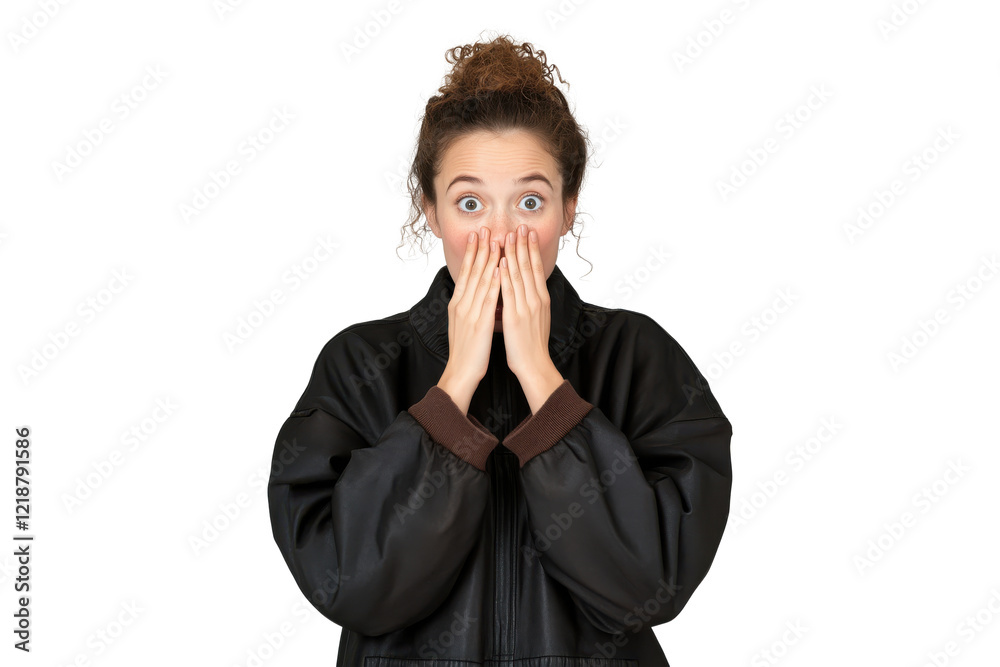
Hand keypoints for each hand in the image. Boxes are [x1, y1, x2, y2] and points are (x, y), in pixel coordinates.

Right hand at [437, 227, 500, 413]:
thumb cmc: (466, 351)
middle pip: (472, 272)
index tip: (478, 236)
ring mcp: (469, 313)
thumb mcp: (462, 324)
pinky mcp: (479, 323)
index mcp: (457, 304)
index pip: (466, 273)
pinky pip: (488, 299)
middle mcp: (461, 305)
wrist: (460, 372)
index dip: (472, 253)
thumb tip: (474, 294)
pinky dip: (494, 282)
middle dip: (479, 249)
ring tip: (495, 241)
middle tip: (485, 228)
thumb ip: (468, 307)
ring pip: (480, 281)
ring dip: (488, 259)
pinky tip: (500, 269)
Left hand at [498, 224, 564, 412]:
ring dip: (513, 253)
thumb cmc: (532, 345)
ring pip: (519, 275)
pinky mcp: (515, 316)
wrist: (534, 365)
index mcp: (541, 299)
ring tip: (508, 235)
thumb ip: (532, 301)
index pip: (536, 269)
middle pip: (529, 267)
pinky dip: (504, 275)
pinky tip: (500, 262)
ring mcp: (526, 307)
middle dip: (523, 245)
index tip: (528, 233)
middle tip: (519, 226)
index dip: (532, 249)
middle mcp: (536, 300)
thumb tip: (528, 288)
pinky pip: (509, 291)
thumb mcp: (537, 318)